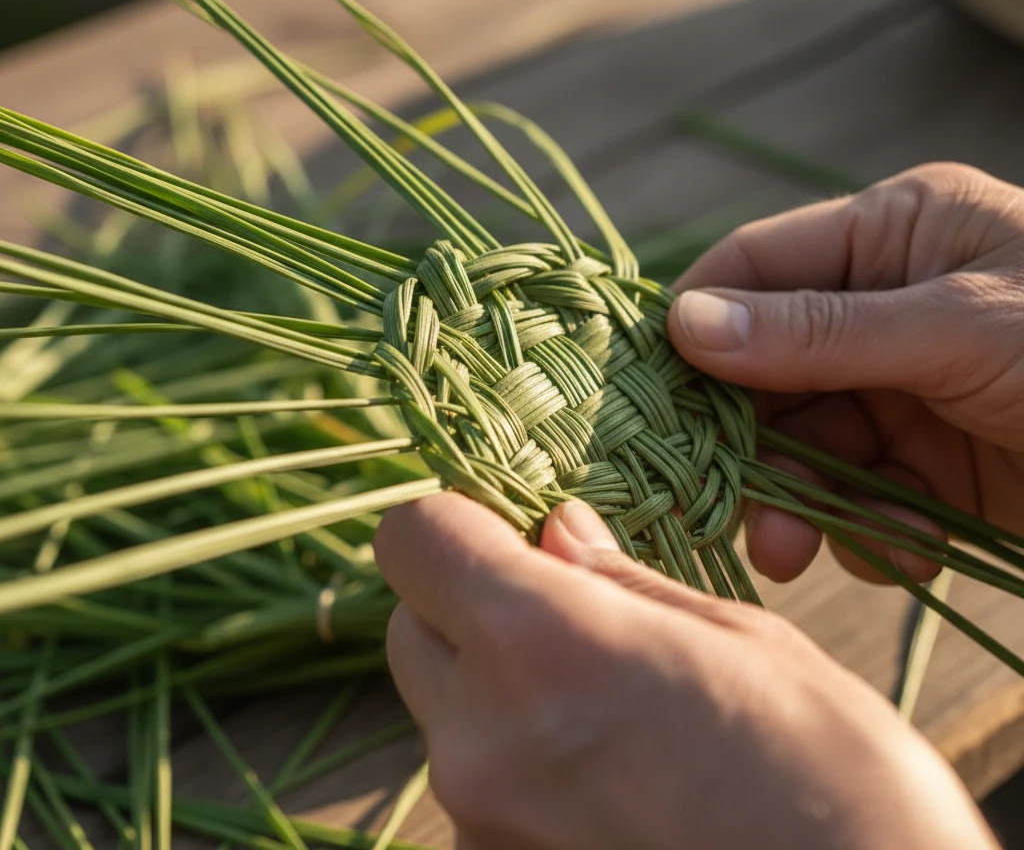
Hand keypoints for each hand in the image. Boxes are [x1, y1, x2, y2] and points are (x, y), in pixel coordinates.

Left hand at [375, 493, 995, 849]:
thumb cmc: (839, 784)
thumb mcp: (744, 645)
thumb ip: (623, 584)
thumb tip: (557, 530)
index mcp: (541, 647)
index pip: (413, 538)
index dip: (457, 517)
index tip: (511, 523)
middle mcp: (481, 742)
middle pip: (411, 627)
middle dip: (468, 600)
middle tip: (564, 607)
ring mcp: (481, 828)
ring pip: (442, 711)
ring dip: (495, 685)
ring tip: (606, 706)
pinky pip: (476, 789)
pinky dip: (518, 760)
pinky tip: (610, 777)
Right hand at [669, 162, 1023, 582]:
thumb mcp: (960, 329)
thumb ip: (817, 331)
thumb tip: (685, 323)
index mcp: (892, 236)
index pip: (751, 268)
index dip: (697, 327)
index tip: (656, 396)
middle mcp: (885, 306)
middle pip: (765, 369)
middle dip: (751, 441)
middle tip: (733, 510)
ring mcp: (906, 387)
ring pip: (804, 441)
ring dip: (801, 498)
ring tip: (801, 550)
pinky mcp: (932, 463)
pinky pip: (859, 494)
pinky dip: (867, 528)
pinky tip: (907, 545)